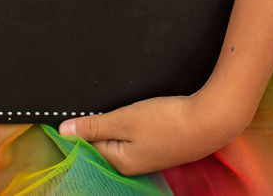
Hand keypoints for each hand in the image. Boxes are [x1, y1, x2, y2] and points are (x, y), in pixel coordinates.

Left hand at [57, 93, 249, 176]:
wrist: (211, 122)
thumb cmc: (167, 121)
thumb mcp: (124, 119)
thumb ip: (93, 125)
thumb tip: (62, 131)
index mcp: (119, 162)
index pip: (87, 145)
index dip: (81, 126)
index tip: (76, 110)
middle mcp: (131, 165)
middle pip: (103, 142)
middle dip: (100, 123)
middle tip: (110, 107)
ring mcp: (147, 157)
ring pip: (121, 137)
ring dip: (118, 122)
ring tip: (128, 109)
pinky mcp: (160, 146)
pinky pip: (136, 136)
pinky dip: (133, 123)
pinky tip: (140, 112)